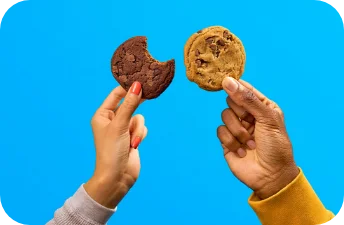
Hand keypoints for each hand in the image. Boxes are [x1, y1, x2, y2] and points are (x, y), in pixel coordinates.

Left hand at [84, 82, 147, 208]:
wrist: (117, 177)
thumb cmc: (111, 151)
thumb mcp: (120, 125)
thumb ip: (129, 105)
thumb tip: (136, 86)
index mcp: (102, 115)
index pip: (115, 95)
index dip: (127, 87)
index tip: (140, 79)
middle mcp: (112, 120)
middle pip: (129, 104)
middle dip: (135, 106)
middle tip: (148, 92)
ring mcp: (123, 129)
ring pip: (138, 117)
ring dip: (137, 128)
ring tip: (131, 140)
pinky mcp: (132, 137)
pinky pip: (141, 128)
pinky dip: (140, 135)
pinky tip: (134, 146)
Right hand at [217, 77, 298, 199]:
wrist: (270, 176)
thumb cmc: (275, 146)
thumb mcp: (267, 118)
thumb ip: (247, 99)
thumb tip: (228, 81)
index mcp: (262, 106)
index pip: (245, 89)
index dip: (236, 86)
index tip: (227, 82)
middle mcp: (248, 115)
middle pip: (231, 100)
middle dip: (240, 113)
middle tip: (250, 123)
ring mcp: (237, 128)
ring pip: (225, 116)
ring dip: (238, 131)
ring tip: (250, 143)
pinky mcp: (227, 141)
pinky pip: (220, 131)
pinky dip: (231, 141)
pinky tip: (242, 150)